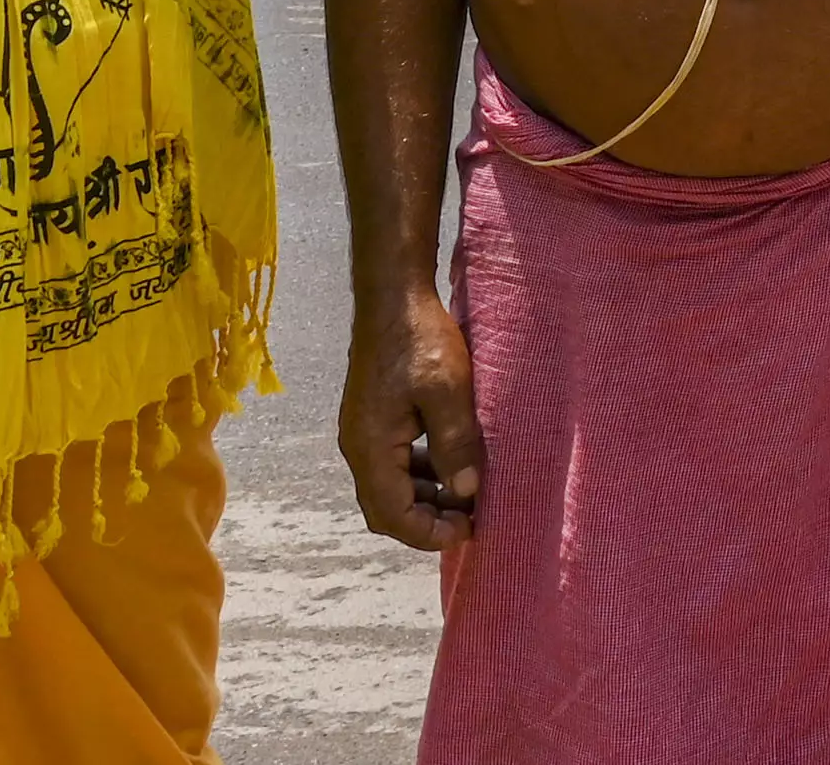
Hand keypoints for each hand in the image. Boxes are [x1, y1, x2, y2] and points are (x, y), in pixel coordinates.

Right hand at [340, 282, 484, 549]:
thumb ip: (455, 443)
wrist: (393, 295)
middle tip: (470, 520)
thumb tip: (466, 492)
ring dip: (425, 499)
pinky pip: (395, 463)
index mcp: (370, 448)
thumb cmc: (420, 339)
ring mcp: (364, 433)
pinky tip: (451, 466)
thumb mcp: (447, 391)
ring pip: (390, 488)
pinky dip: (421, 475)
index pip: (392, 515)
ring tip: (467, 496)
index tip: (469, 531)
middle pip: (385, 509)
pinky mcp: (374, 419)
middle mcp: (359, 448)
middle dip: (425, 523)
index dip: (428, 533)